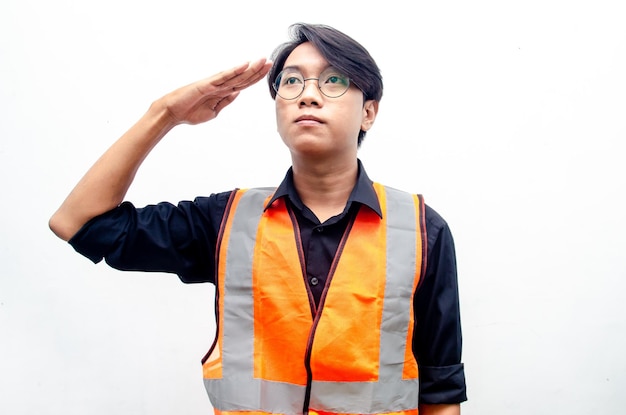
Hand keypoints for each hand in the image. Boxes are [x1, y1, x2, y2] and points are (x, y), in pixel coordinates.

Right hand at [157, 58, 272, 126]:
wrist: (173, 113)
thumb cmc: (190, 112)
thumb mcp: (214, 111)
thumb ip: (225, 101)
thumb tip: (237, 93)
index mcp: (222, 92)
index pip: (243, 84)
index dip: (255, 78)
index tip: (267, 71)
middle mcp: (220, 85)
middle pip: (242, 77)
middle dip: (257, 70)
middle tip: (270, 62)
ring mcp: (214, 84)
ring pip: (236, 75)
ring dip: (250, 68)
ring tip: (262, 60)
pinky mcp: (207, 84)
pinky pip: (223, 77)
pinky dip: (234, 71)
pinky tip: (244, 65)